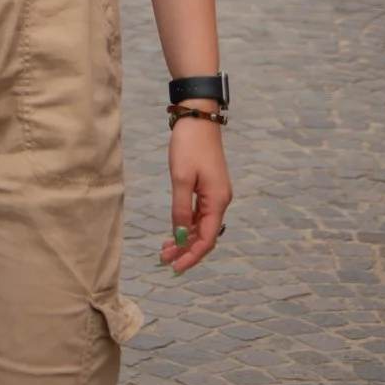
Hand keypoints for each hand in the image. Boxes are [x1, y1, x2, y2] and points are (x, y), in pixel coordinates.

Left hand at [160, 117, 231, 273]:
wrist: (198, 117)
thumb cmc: (190, 145)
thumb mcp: (181, 178)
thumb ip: (181, 209)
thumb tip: (181, 236)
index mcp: (218, 201)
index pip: (207, 239)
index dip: (192, 256)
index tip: (175, 268)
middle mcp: (220, 200)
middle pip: (205, 235)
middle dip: (186, 250)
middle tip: (164, 260)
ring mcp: (215, 193)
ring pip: (201, 225)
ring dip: (184, 239)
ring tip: (165, 249)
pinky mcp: (208, 186)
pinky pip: (199, 213)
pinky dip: (187, 224)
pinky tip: (174, 230)